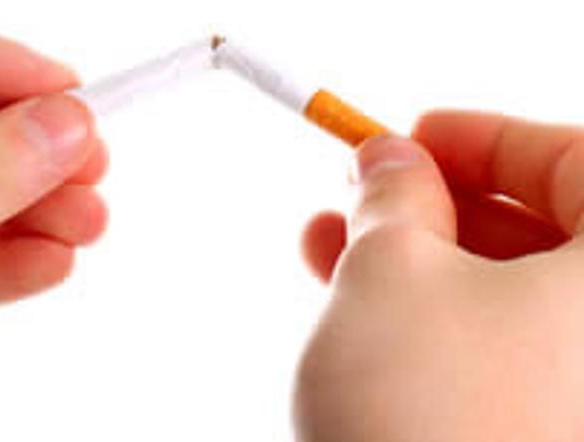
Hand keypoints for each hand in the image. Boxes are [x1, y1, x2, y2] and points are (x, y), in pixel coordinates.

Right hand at [295, 112, 583, 440]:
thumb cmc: (433, 426)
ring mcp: (582, 396)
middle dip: (434, 203)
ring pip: (504, 302)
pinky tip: (362, 311)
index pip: (577, 161)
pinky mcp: (544, 437)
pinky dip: (429, 326)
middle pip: (541, 234)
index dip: (484, 137)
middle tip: (364, 189)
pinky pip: (495, 359)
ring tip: (328, 245)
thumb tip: (387, 163)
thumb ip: (392, 198)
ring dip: (413, 263)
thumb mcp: (390, 274)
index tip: (412, 134)